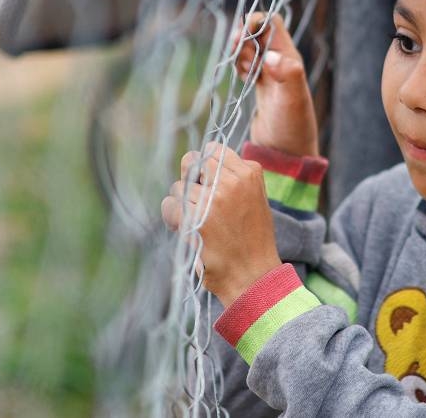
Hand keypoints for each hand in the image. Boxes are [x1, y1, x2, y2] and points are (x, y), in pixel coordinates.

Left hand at [162, 142, 281, 304]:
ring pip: (179, 186)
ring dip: (181, 203)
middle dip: (189, 178)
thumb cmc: (253, 240)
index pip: (214, 149)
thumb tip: (204, 162)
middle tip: (196, 198)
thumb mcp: (255, 199)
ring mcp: (214, 199)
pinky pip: (170, 205)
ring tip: (195, 221)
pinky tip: (184, 229)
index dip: (205, 164)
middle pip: (192, 161)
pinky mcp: (197, 218)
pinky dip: (172, 218)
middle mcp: (232, 181)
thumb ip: (235, 177)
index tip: (206, 181)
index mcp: (250, 173)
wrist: (254, 275)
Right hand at [234, 13, 318, 156]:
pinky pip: (246, 65)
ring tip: (246, 73)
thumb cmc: (293, 127)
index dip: (255, 22)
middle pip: (257, 33)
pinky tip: (244, 79)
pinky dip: (240, 66)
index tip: (242, 35)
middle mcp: (281, 61)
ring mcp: (270, 74)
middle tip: (240, 57)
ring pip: (250, 49)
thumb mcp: (292, 100)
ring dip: (241, 54)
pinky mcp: (260, 86)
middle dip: (244, 38)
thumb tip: (270, 56)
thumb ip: (287, 75)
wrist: (286, 152)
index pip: (272, 23)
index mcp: (289, 58)